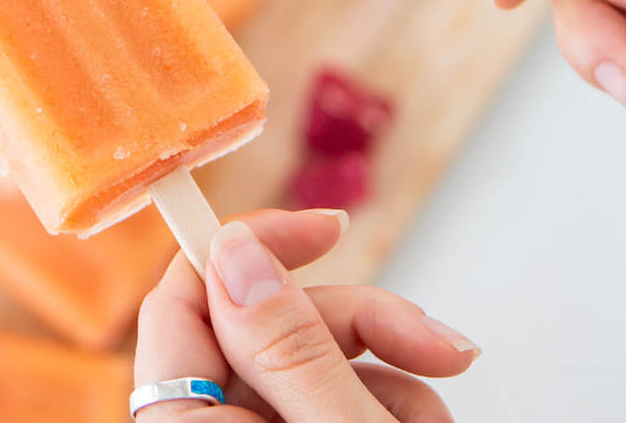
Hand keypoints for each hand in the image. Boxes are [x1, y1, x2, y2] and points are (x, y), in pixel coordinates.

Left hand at [134, 209, 477, 420]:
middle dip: (362, 321)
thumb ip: (288, 349)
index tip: (323, 225)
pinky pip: (337, 397)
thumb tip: (236, 249)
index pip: (182, 299)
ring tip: (443, 387)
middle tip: (432, 337)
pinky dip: (390, 399)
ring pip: (315, 361)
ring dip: (390, 367)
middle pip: (270, 326)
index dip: (249, 247)